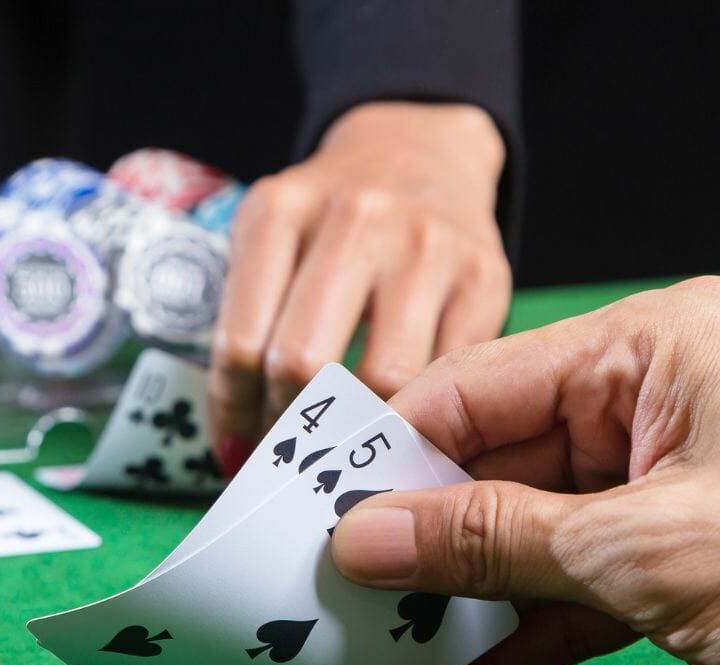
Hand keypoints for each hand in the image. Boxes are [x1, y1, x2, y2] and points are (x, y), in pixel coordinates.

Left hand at [210, 100, 509, 474]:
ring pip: (382, 380)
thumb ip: (248, 326)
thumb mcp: (270, 244)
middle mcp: (354, 218)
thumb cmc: (328, 223)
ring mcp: (426, 245)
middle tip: (289, 454)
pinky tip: (397, 426)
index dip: (234, 414)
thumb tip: (240, 448)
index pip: (240, 344)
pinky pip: (446, 377)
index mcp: (280, 211)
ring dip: (355, 430)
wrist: (421, 153)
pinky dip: (419, 416)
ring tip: (341, 445)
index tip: (237, 450)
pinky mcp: (486, 276)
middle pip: (303, 364)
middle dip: (288, 426)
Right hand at [330, 276, 719, 664]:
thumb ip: (497, 541)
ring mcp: (664, 480)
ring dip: (467, 593)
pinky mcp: (674, 553)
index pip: (472, 387)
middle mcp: (650, 402)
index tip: (322, 517)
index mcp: (650, 349)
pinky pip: (580, 583)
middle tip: (344, 591)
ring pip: (531, 530)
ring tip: (388, 639)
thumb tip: (365, 544)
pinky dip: (527, 626)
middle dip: (421, 535)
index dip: (387, 455)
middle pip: (494, 461)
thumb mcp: (644, 549)